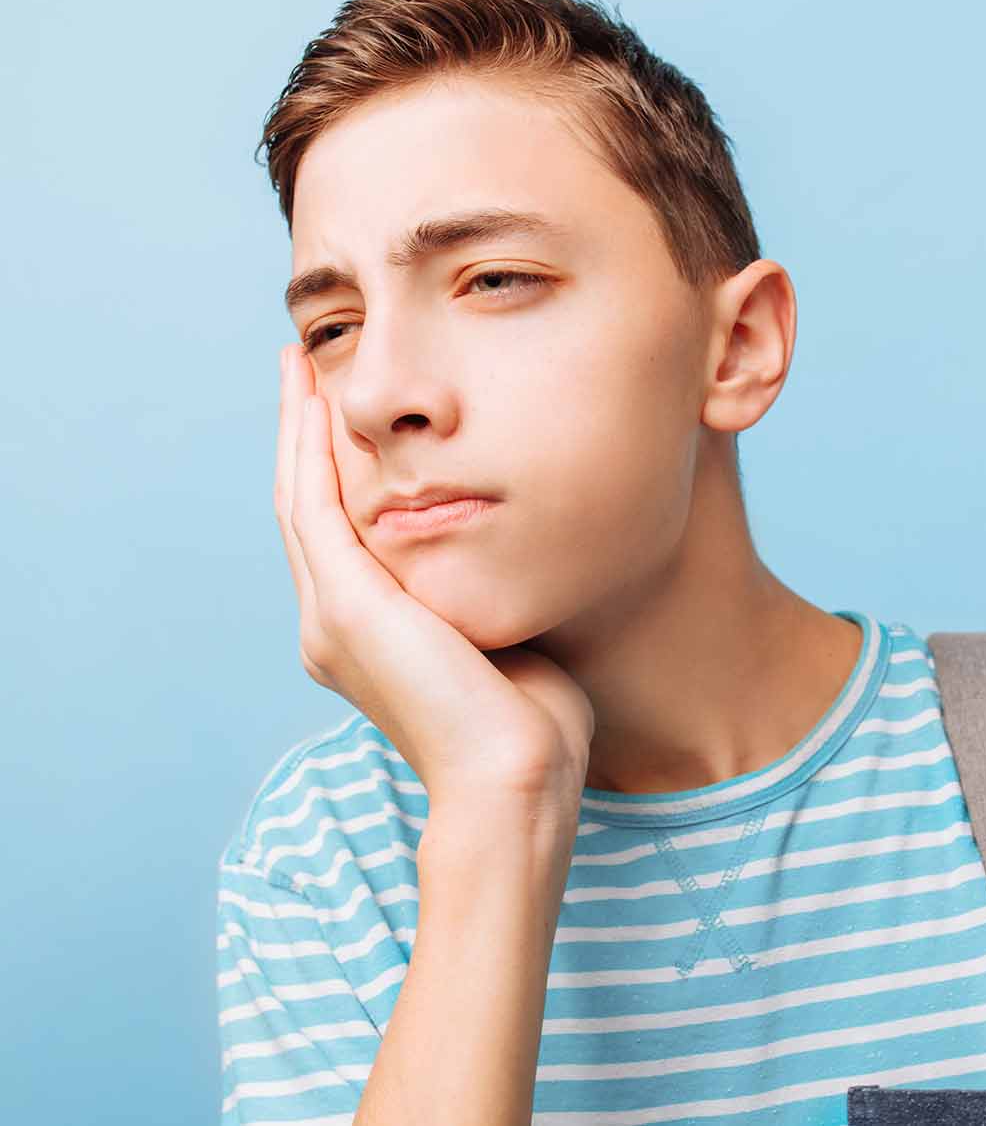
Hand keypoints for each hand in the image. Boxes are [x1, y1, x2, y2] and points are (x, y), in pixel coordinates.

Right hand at [273, 343, 594, 812]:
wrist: (517, 777)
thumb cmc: (531, 722)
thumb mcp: (500, 636)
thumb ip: (485, 593)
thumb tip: (514, 552)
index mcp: (365, 637)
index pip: (336, 533)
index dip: (329, 469)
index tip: (337, 412)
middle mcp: (332, 627)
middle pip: (304, 506)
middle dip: (299, 434)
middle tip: (299, 369)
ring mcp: (331, 619)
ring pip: (299, 499)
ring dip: (295, 430)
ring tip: (297, 368)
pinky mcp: (347, 608)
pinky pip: (316, 509)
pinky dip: (308, 454)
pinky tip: (314, 406)